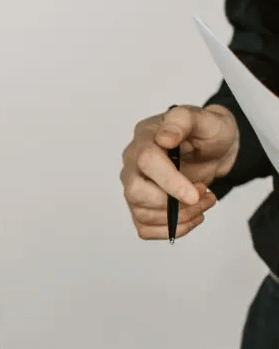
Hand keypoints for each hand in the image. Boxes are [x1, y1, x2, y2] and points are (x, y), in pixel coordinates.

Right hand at [120, 105, 237, 239]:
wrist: (215, 149)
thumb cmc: (208, 133)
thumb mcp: (205, 119)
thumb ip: (184, 121)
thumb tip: (164, 138)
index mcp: (145, 138)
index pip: (146, 162)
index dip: (169, 182)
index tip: (195, 194)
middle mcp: (133, 164)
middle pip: (136, 193)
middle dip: (174, 202)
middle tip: (204, 194)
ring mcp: (135, 187)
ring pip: (143, 214)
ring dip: (180, 217)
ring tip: (205, 202)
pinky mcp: (142, 206)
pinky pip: (146, 228)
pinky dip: (172, 229)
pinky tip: (192, 216)